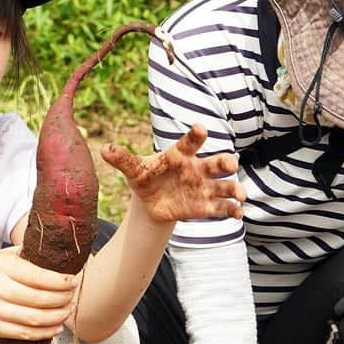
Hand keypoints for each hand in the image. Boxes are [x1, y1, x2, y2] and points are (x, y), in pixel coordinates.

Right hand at [0, 247, 77, 339]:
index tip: (73, 281)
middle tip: (73, 297)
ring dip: (58, 316)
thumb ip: (32, 255)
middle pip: (40, 300)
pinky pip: (25, 333)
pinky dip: (45, 332)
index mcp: (2, 267)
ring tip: (68, 310)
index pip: (39, 277)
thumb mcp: (7, 255)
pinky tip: (56, 326)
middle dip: (64, 299)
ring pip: (35, 319)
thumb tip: (66, 258)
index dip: (61, 282)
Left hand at [101, 124, 245, 222]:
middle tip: (229, 165)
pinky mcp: (205, 206)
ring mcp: (204, 187)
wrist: (151, 200)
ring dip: (234, 189)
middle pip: (216, 162)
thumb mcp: (134, 169)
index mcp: (181, 154)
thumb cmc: (146, 177)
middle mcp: (198, 168)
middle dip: (225, 162)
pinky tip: (237, 214)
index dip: (196, 135)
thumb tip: (104, 149)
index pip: (190, 142)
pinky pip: (221, 207)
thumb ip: (123, 159)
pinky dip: (231, 210)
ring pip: (225, 186)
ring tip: (240, 195)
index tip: (200, 129)